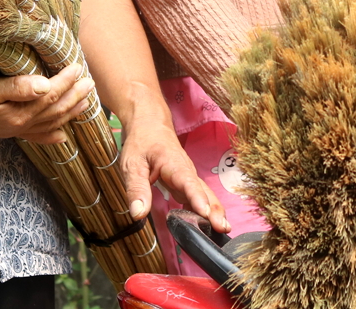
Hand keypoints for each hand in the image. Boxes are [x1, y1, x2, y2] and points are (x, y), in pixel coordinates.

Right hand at [0, 64, 93, 143]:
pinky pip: (36, 136)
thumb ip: (18, 86)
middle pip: (55, 110)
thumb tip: (45, 85)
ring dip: (70, 113)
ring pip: (50, 123)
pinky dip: (51, 136)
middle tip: (90, 82)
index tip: (78, 67)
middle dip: (75, 96)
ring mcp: (16, 131)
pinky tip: (63, 137)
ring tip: (86, 102)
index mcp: (18, 114)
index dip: (66, 81)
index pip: (50, 95)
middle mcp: (20, 126)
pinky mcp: (10, 132)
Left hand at [117, 97, 229, 233]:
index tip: (206, 213)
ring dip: (215, 212)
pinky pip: (198, 197)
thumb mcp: (132, 164)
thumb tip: (138, 214)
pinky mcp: (186, 183)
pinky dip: (205, 212)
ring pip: (205, 195)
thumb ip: (136, 189)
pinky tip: (208, 227)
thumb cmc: (141, 142)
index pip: (189, 183)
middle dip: (215, 210)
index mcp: (174, 165)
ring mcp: (188, 178)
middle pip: (204, 191)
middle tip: (223, 229)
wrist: (150, 124)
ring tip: (222, 230)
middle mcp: (187, 172)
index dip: (198, 199)